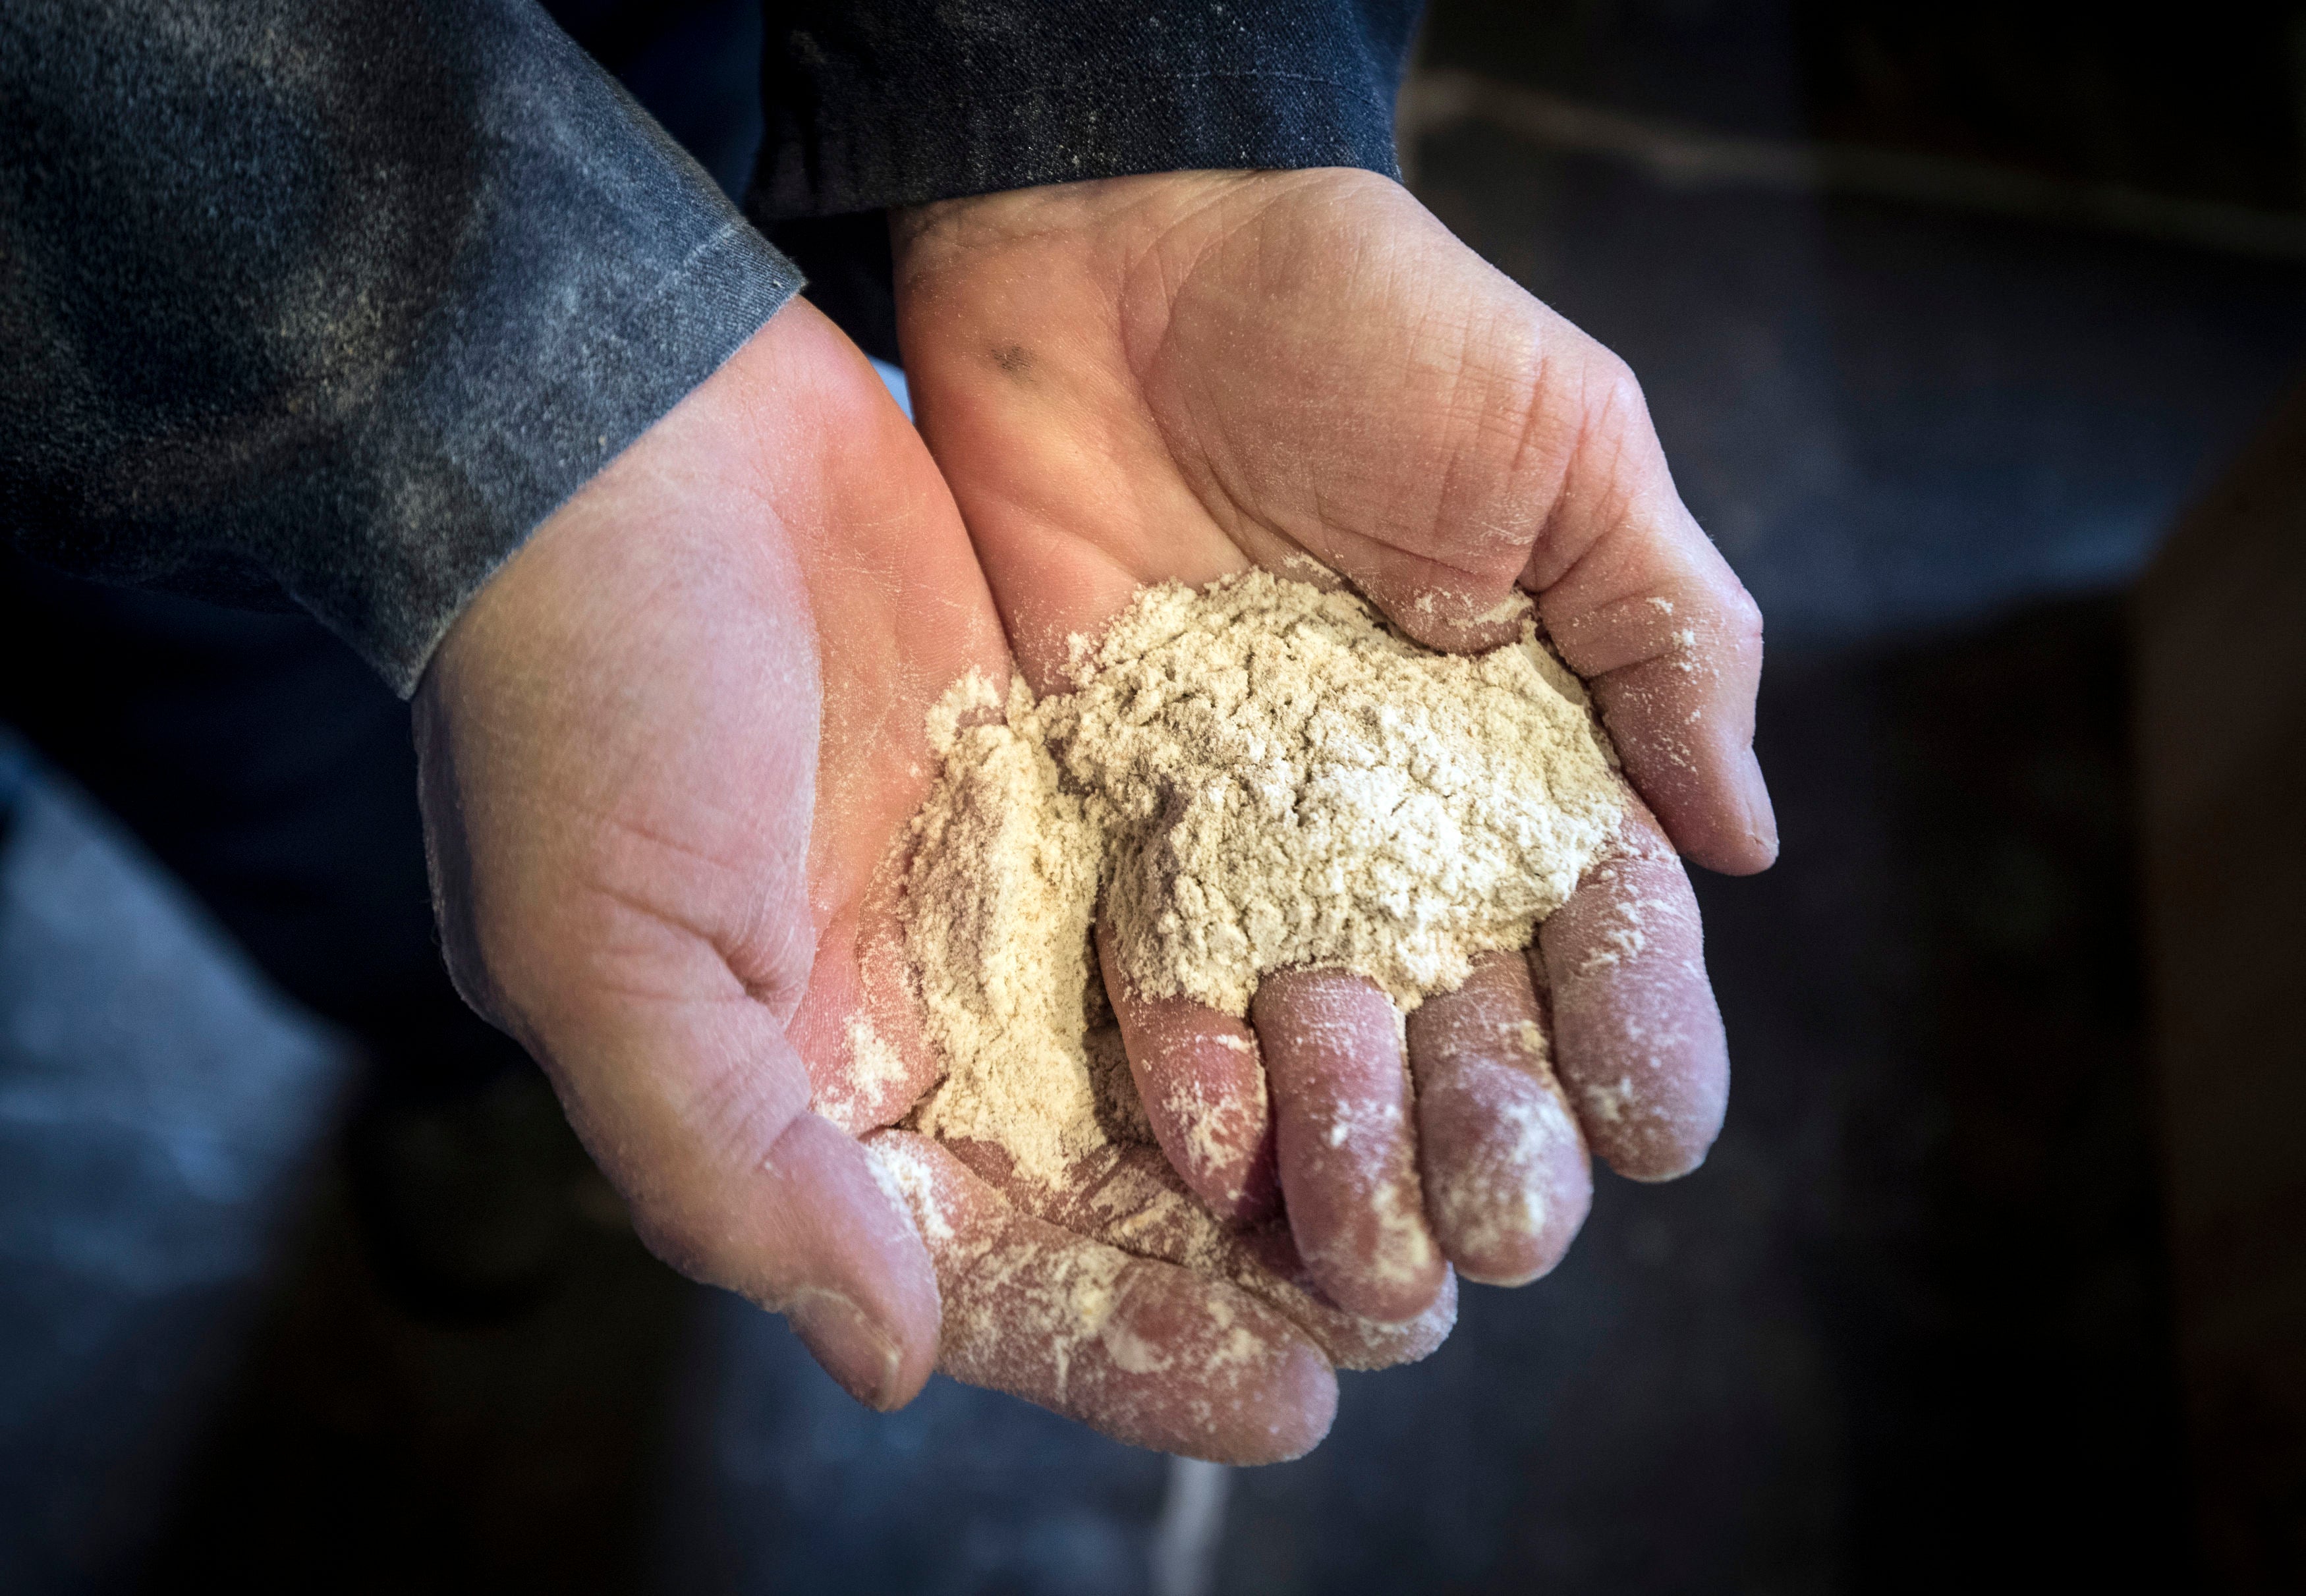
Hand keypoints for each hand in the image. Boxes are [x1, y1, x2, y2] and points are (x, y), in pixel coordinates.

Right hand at [412, 300, 1394, 1460]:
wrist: (627, 425)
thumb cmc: (578, 692)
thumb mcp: (608, 954)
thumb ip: (736, 1172)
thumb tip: (895, 1359)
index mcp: (797, 1090)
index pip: (981, 1271)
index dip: (1128, 1347)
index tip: (1288, 1399)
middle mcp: (909, 1012)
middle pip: (1102, 1189)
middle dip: (1243, 1267)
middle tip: (1404, 1318)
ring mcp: (996, 892)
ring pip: (1166, 1060)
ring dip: (1291, 1132)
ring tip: (1435, 1193)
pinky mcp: (1064, 776)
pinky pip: (1189, 907)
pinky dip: (1275, 971)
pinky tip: (1393, 1007)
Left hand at [894, 169, 1774, 1316]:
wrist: (1130, 259)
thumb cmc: (1377, 330)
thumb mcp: (1571, 452)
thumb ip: (1670, 637)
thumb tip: (1745, 843)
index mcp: (1541, 756)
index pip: (1616, 941)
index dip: (1644, 1040)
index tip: (1653, 1121)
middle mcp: (1406, 829)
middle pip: (1473, 1034)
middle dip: (1500, 1144)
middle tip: (1503, 1227)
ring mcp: (1260, 841)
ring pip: (1328, 1047)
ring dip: (1353, 1155)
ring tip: (1367, 1248)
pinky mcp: (1124, 825)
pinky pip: (1161, 979)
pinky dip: (1192, 1069)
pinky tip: (1221, 1145)